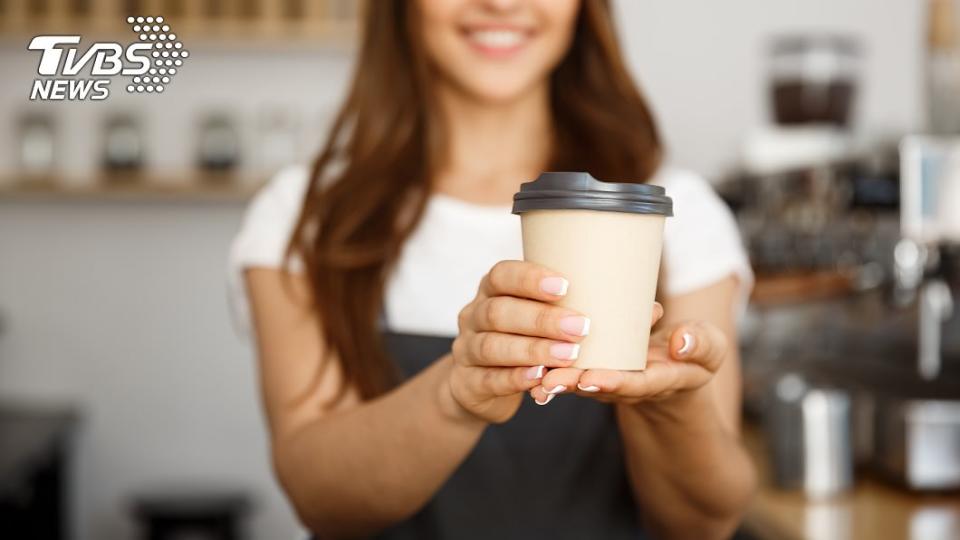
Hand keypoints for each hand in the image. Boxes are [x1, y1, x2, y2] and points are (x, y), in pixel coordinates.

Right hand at [447, 261, 589, 423]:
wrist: (479, 385)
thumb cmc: (521, 340)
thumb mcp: (533, 315)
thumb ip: (562, 304)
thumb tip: (631, 296)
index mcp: (490, 291)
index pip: (501, 275)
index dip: (530, 279)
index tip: (565, 286)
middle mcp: (473, 317)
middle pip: (498, 312)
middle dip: (541, 319)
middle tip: (580, 327)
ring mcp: (466, 350)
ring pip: (492, 346)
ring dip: (533, 350)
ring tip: (569, 355)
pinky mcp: (467, 383)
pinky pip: (489, 379)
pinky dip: (516, 378)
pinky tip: (540, 377)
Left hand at [528, 304, 728, 407]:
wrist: (675, 368)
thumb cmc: (694, 354)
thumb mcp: (710, 349)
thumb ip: (702, 344)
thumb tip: (681, 341)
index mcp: (660, 380)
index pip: (636, 384)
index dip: (614, 382)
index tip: (592, 378)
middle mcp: (629, 385)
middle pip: (598, 387)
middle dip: (573, 384)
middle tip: (549, 381)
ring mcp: (608, 380)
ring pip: (579, 381)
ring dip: (555, 379)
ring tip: (532, 376)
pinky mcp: (592, 369)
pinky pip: (570, 370)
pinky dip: (551, 367)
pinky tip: (526, 364)